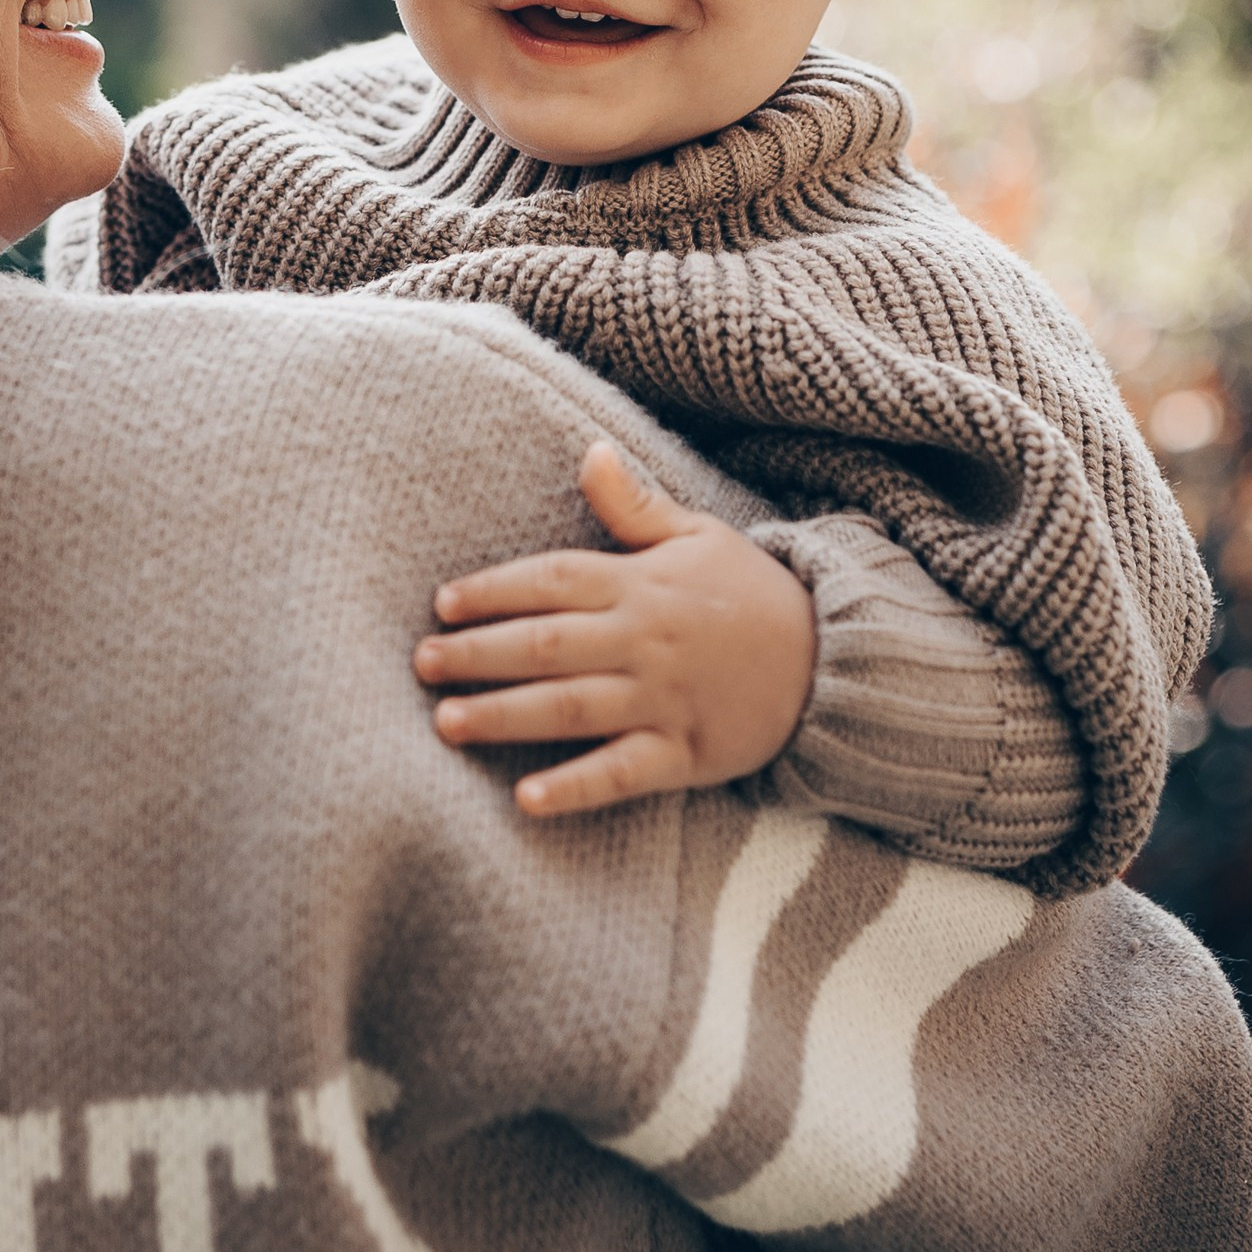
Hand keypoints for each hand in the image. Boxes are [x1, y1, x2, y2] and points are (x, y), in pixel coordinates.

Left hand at [413, 440, 816, 817]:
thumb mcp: (697, 534)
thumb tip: (590, 451)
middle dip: (478, 653)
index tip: (443, 603)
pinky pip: (621, 774)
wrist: (829, 659)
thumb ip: (632, 505)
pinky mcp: (684, 752)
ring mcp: (662, 698)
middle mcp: (643, 640)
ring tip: (446, 723)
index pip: (551, 581)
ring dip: (505, 715)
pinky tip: (525, 800)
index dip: (494, 590)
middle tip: (422, 663)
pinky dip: (575, 786)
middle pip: (546, 645)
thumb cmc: (750, 593)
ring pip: (570, 707)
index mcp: (640, 584)